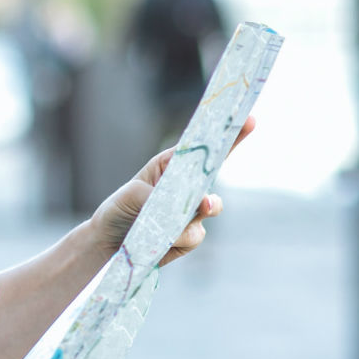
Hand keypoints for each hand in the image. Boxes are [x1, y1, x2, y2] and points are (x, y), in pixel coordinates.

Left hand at [90, 115, 256, 265]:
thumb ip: (160, 196)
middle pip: (215, 174)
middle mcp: (187, 186)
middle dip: (222, 170)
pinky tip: (162, 238)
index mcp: (174, 165)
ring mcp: (192, 211)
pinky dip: (179, 237)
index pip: (203, 147)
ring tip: (188, 215)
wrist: (109, 239)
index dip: (228, 134)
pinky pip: (194, 235)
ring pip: (210, 208)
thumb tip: (189, 208)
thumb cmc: (121, 206)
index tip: (249, 119)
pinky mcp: (189, 236)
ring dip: (200, 212)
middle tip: (205, 198)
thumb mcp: (132, 193)